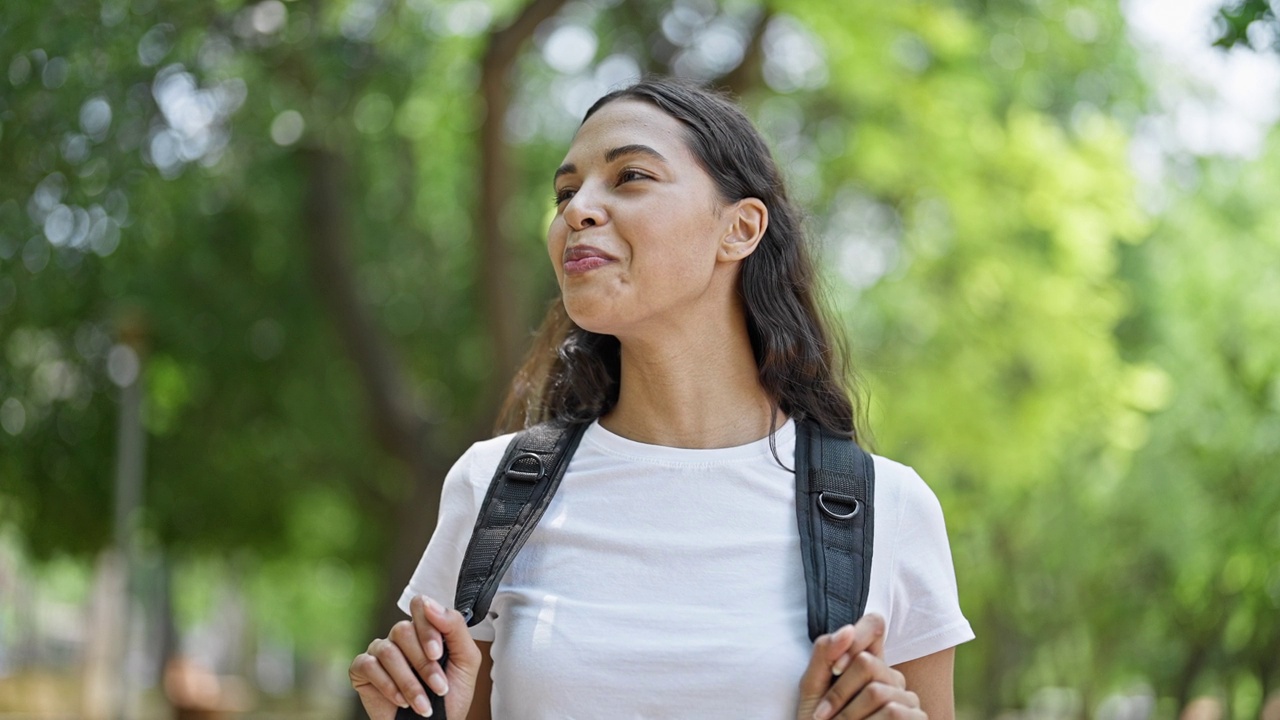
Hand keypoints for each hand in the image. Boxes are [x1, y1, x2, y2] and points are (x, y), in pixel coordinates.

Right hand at [349, 595, 482, 718]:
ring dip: (409, 682)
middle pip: (403, 630)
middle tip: (439, 687)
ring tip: (423, 704)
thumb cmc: (450, 696)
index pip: (419, 605)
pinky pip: (368, 665)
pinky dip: (388, 686)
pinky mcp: (362, 669)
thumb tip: (431, 604)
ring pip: (388, 650)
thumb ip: (455, 627)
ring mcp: (379, 651)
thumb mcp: (466, 660)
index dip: (427, 627)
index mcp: (425, 629)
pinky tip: (401, 701)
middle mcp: (400, 636)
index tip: (437, 653)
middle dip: (424, 664)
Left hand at [797, 614, 924, 719]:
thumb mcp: (812, 689)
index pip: (874, 624)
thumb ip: (825, 656)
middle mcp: (892, 677)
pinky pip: (894, 712)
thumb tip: (847, 629)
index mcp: (869, 663)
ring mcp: (908, 699)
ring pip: (877, 691)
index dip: (856, 638)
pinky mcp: (916, 719)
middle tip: (824, 717)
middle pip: (867, 662)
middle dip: (839, 692)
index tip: (834, 668)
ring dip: (848, 716)